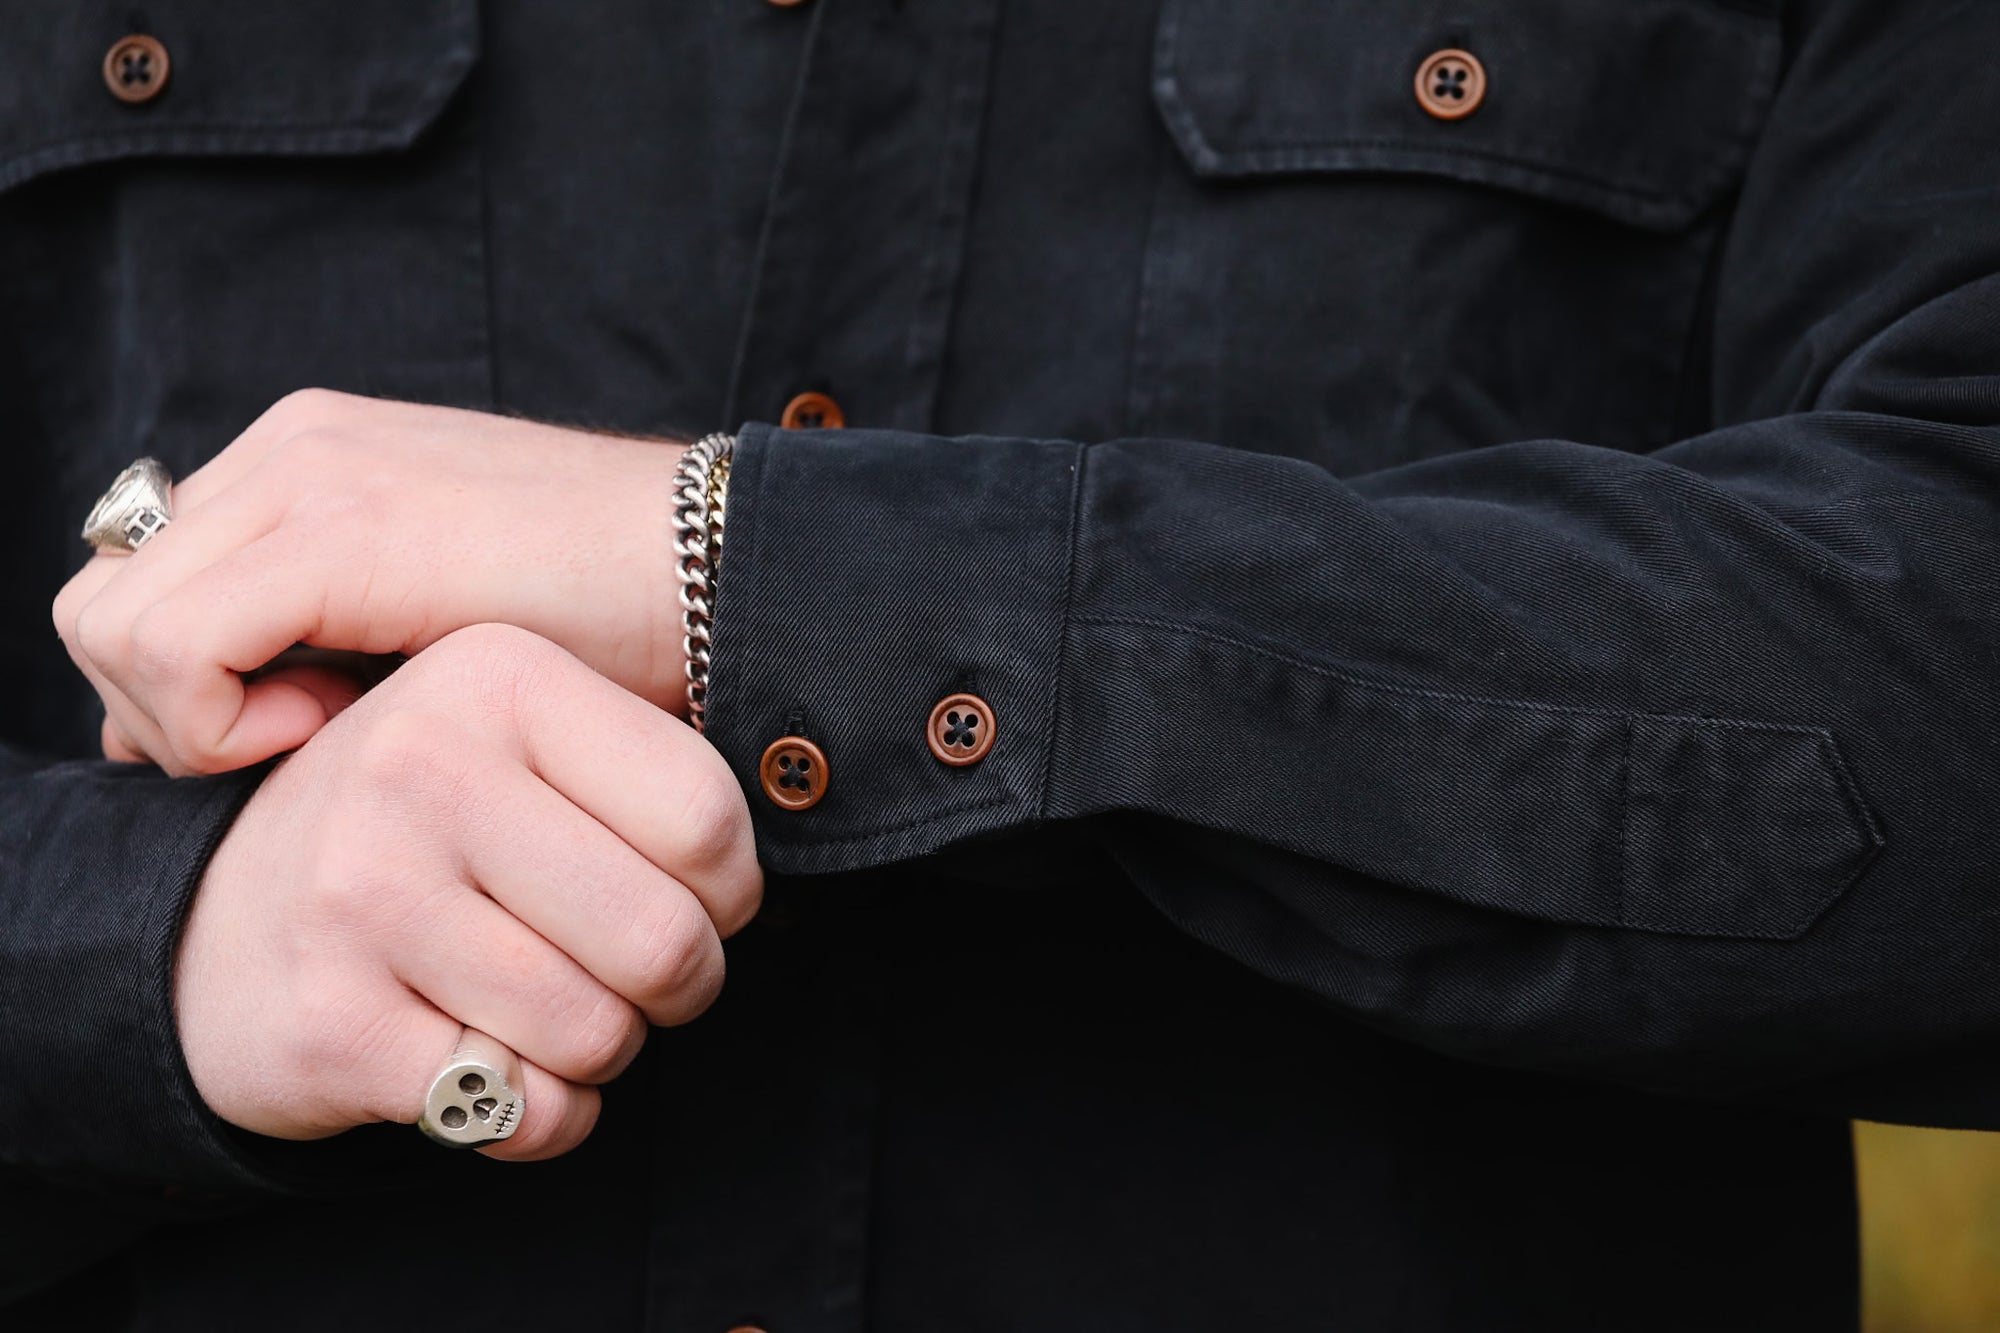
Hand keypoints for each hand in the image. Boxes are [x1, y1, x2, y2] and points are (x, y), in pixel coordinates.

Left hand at [53, 390, 689, 775]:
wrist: (717, 574)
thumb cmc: (605, 627)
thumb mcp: (429, 636)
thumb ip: (304, 653)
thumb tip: (153, 737)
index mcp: (310, 462)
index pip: (142, 581)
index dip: (176, 691)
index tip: (286, 739)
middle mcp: (290, 448)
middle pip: (103, 603)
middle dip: (164, 709)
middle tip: (289, 747)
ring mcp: (308, 476)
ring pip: (109, 623)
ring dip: (190, 718)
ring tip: (320, 736)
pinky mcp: (337, 529)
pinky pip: (171, 645)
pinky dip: (217, 721)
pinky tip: (327, 730)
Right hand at [173, 623, 759, 1159]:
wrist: (214, 923)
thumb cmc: (422, 829)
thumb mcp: (518, 740)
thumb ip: (639, 770)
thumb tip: (760, 881)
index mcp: (493, 676)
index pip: (705, 815)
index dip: (735, 888)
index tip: (703, 902)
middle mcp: (418, 767)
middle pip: (664, 937)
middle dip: (684, 984)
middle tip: (651, 980)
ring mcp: (362, 896)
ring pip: (598, 1033)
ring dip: (607, 1050)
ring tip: (563, 1012)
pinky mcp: (331, 1023)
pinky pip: (525, 1111)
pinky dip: (545, 1115)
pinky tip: (503, 1071)